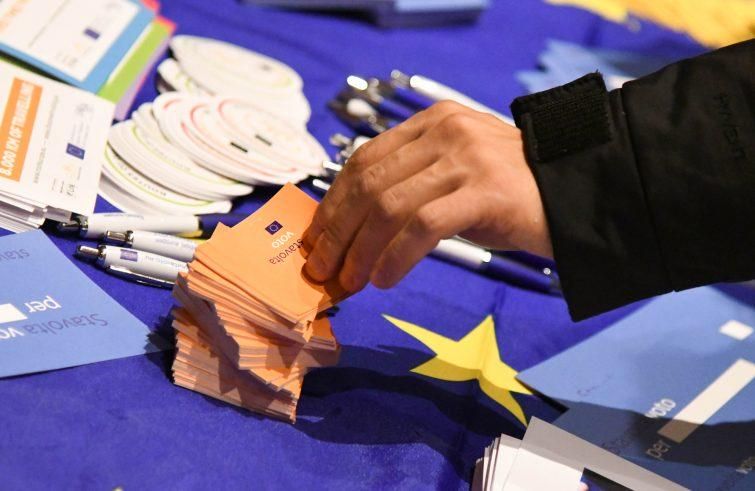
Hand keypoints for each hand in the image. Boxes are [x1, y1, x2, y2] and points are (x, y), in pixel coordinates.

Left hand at [303, 100, 552, 291]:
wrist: (579, 195)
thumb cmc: (510, 196)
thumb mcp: (454, 179)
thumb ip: (411, 188)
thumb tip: (354, 230)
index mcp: (432, 123)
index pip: (364, 159)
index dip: (333, 202)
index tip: (317, 238)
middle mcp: (445, 131)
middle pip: (369, 183)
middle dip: (337, 231)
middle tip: (322, 268)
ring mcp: (466, 157)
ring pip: (389, 206)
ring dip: (360, 251)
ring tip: (349, 282)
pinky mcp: (485, 189)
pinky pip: (423, 226)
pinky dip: (394, 257)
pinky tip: (384, 279)